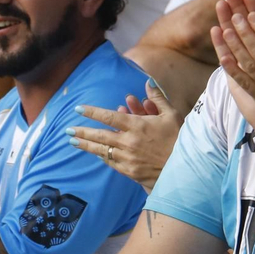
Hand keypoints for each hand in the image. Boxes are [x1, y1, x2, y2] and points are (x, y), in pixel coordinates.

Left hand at [68, 79, 182, 190]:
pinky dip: (102, 156)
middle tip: (68, 130)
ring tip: (73, 141)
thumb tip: (148, 82)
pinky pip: (111, 162)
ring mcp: (128, 158)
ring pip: (102, 150)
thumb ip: (158, 98)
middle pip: (99, 136)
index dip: (92, 112)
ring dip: (86, 145)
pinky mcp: (130, 171)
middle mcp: (128, 142)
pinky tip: (95, 153)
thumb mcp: (172, 115)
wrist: (186, 168)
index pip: (108, 117)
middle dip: (82, 132)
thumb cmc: (180, 139)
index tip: (78, 109)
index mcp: (137, 126)